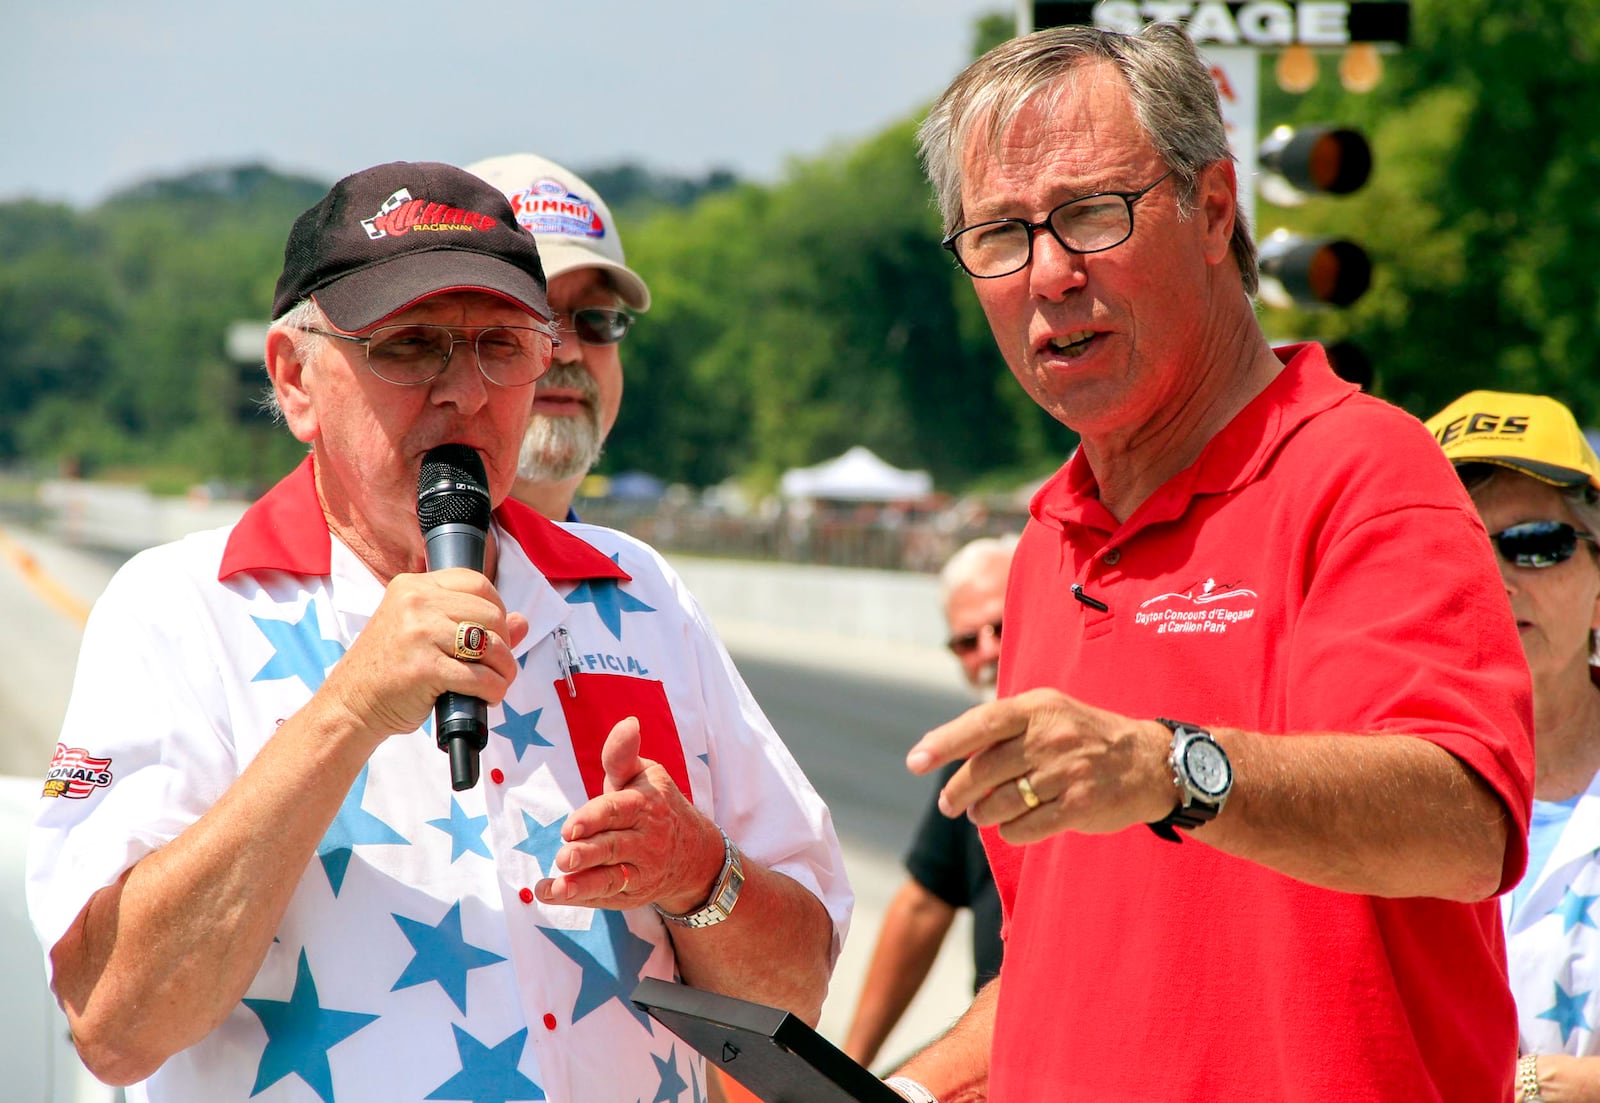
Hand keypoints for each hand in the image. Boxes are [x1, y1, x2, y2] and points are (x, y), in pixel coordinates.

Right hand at [316, 568, 528, 744]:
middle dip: (505, 644)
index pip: (477, 582)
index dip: (498, 609)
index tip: (496, 633)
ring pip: (490, 645)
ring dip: (504, 670)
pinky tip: (488, 697)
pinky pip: (479, 677)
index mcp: (414, 586)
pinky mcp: (423, 668)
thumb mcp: (423, 633)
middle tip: (499, 665)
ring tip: (498, 682)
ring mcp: (418, 633)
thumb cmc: (389, 670)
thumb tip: (522, 622)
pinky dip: (493, 691)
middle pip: (490, 614)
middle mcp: (415, 602)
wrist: (350, 704)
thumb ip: (470, 621)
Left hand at [536, 717, 723, 910]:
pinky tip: (549, 893)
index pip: (617, 810)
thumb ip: (622, 754)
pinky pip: (604, 897)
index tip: (569, 828)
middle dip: (587, 853)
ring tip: (556, 887)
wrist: (695, 854)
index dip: (592, 819)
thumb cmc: (654, 805)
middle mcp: (645, 841)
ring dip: (581, 885)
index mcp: (645, 805)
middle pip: (612, 847)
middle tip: (564, 857)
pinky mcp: (631, 894)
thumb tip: (629, 722)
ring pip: (610, 878)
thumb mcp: (643, 775)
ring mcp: (640, 871)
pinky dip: (577, 897)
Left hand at [906, 688, 1174, 843]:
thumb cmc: (1085, 737)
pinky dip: (1011, 831)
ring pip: (1002, 801)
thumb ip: (1004, 728)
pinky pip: (1027, 826)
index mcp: (1039, 707)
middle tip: (948, 804)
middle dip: (957, 791)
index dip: (944, 742)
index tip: (915, 762)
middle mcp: (1052, 736)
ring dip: (983, 813)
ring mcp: (1067, 771)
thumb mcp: (1049, 714)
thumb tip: (946, 749)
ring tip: (982, 814)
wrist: (1151, 762)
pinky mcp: (1080, 805)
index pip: (982, 722)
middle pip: (985, 769)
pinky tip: (1012, 827)